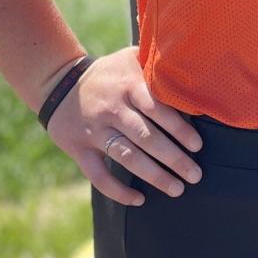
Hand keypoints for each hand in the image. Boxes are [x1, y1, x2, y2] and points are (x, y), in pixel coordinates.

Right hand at [45, 46, 203, 206]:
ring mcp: (94, 130)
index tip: (197, 146)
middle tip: (195, 175)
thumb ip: (157, 65)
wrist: (59, 83)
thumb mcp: (130, 58)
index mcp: (128, 85)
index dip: (178, 129)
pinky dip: (117, 190)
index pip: (156, 109)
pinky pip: (98, 175)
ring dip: (153, 175)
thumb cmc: (110, 73)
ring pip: (126, 157)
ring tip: (177, 189)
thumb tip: (195, 71)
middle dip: (173, 158)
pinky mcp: (79, 149)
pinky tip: (138, 199)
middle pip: (145, 137)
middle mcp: (111, 109)